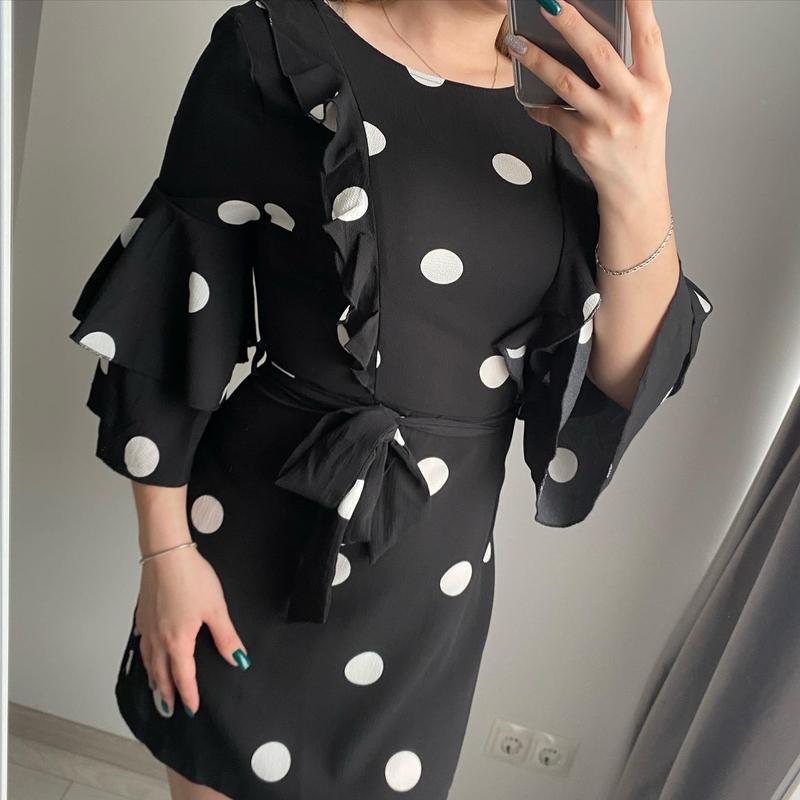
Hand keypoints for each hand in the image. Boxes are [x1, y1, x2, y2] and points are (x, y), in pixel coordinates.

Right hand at [135, 543, 248, 717]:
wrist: (167, 554)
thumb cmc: (191, 579)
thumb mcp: (216, 609)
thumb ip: (226, 637)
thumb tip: (238, 660)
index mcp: (178, 641)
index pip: (183, 677)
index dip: (189, 695)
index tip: (192, 710)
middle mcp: (158, 639)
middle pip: (161, 674)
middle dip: (167, 694)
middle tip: (171, 709)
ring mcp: (147, 627)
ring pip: (149, 661)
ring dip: (154, 679)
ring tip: (157, 689)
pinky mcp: (142, 614)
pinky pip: (142, 644)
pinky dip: (146, 657)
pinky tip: (148, 653)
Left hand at [508, 0, 671, 205]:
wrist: (635, 188)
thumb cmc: (640, 140)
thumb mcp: (650, 99)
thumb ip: (633, 68)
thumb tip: (595, 34)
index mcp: (655, 84)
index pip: (648, 35)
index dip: (637, 5)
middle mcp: (634, 100)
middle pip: (598, 53)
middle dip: (570, 23)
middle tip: (548, 3)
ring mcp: (608, 122)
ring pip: (566, 82)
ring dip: (537, 60)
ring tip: (517, 43)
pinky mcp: (585, 140)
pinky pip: (554, 115)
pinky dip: (538, 106)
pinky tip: (529, 98)